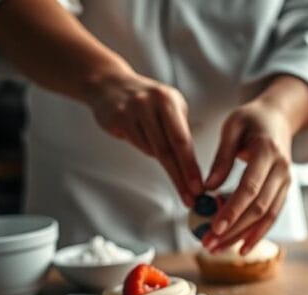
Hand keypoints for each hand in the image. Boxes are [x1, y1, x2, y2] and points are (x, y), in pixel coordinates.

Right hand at [85, 71, 202, 203]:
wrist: (110, 85)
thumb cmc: (147, 100)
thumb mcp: (170, 105)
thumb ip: (181, 129)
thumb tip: (193, 164)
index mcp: (169, 100)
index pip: (183, 140)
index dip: (190, 166)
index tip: (198, 186)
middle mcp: (151, 104)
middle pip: (167, 150)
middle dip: (180, 176)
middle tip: (189, 196)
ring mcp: (132, 111)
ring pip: (151, 149)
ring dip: (160, 158)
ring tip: (157, 147)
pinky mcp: (117, 119)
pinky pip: (136, 144)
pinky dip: (144, 147)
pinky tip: (142, 137)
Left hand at [202, 101, 293, 253]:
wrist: (280, 117)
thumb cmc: (252, 119)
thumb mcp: (232, 127)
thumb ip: (221, 158)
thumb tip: (207, 188)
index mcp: (267, 152)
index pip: (250, 188)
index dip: (233, 210)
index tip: (214, 227)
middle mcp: (282, 170)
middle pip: (258, 208)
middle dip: (233, 230)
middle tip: (208, 243)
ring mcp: (286, 182)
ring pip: (266, 217)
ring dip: (242, 236)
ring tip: (218, 249)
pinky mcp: (284, 191)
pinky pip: (272, 216)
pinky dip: (257, 234)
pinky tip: (241, 247)